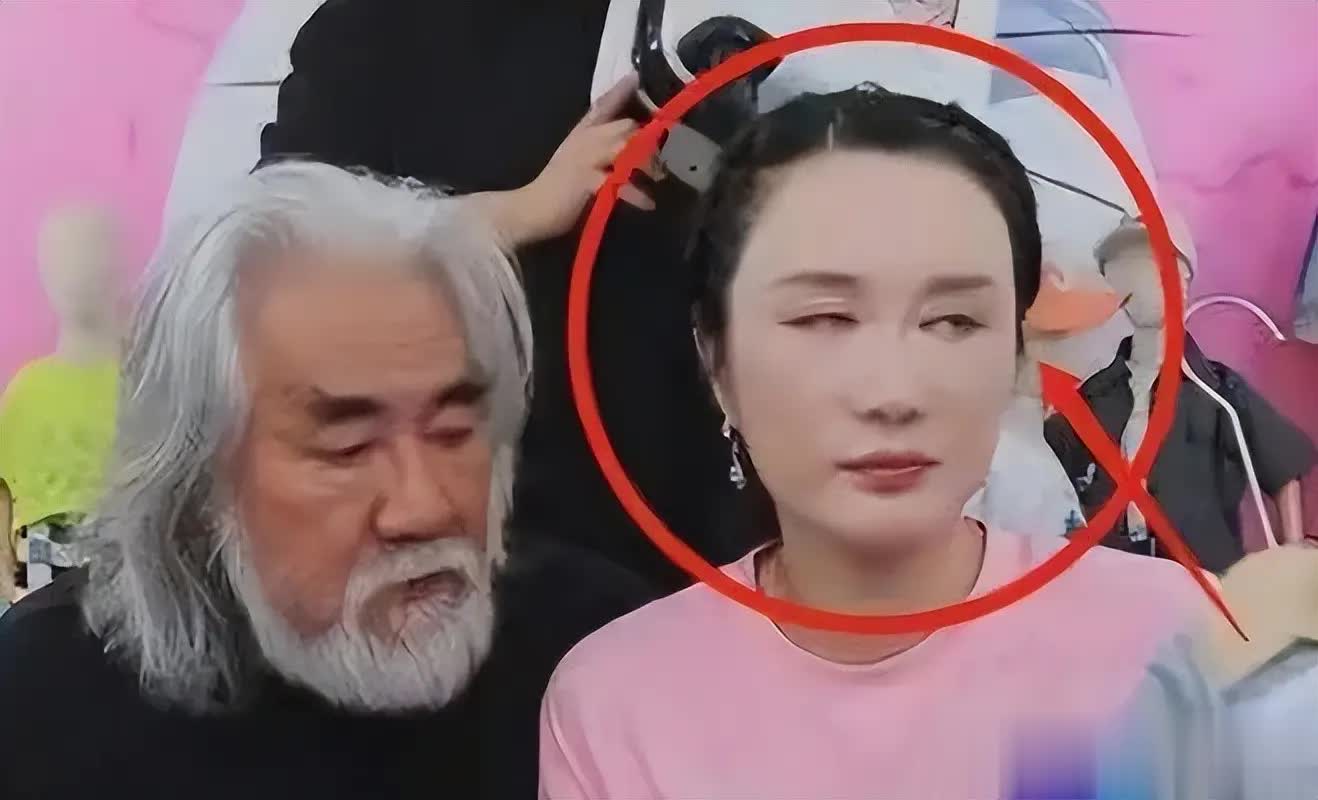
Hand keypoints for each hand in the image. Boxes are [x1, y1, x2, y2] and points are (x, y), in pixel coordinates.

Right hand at [496, 72, 663, 246]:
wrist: (531, 209)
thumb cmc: (556, 188)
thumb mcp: (576, 160)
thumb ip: (598, 148)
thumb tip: (627, 146)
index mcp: (581, 133)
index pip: (602, 105)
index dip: (620, 91)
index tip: (635, 76)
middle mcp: (584, 139)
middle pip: (625, 126)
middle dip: (646, 141)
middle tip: (660, 161)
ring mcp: (585, 158)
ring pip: (625, 147)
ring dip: (646, 163)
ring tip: (657, 178)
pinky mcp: (587, 180)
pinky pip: (620, 181)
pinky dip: (636, 193)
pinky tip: (647, 203)